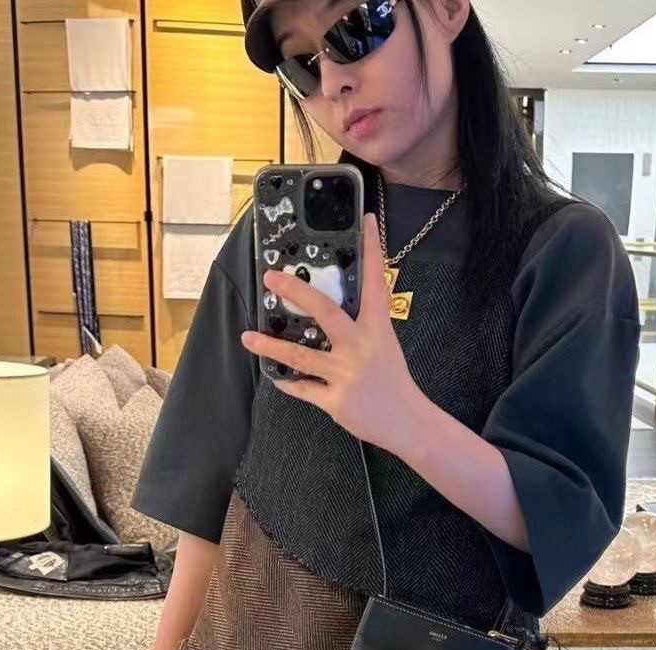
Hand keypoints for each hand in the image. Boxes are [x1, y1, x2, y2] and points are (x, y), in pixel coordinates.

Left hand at [240, 213, 423, 452]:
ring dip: (270, 347)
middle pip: (325, 311)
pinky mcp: (335, 399)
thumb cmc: (393, 381)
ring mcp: (346, 373)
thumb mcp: (384, 345)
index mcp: (377, 327)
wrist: (407, 422)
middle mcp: (360, 346)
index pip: (375, 281)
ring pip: (300, 355)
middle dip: (296, 292)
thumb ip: (360, 328)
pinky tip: (275, 376)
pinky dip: (288, 382)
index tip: (367, 221)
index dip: (372, 248)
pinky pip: (303, 388)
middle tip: (271, 277)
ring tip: (248, 337)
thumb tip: (330, 312)